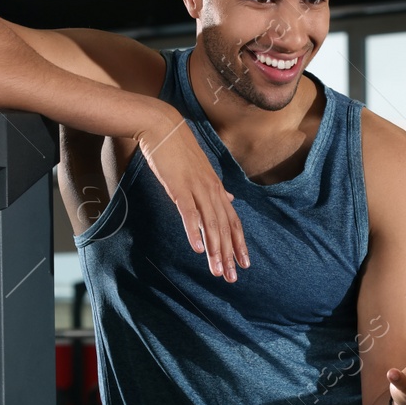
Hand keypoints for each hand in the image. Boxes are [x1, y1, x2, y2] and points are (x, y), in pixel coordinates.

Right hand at [135, 104, 247, 281]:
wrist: (162, 126)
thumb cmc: (179, 149)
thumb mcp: (201, 169)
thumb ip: (215, 187)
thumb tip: (229, 197)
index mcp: (216, 188)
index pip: (233, 221)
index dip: (239, 243)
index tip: (244, 264)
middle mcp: (211, 190)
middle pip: (224, 228)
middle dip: (228, 255)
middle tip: (231, 278)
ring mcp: (196, 189)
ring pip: (210, 224)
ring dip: (215, 250)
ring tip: (217, 271)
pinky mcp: (179, 187)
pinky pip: (189, 213)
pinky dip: (194, 231)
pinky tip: (197, 249)